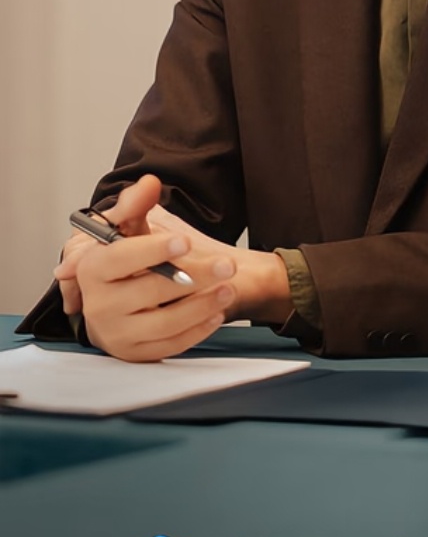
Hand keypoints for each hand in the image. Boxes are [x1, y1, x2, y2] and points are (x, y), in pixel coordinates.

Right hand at [53, 175, 291, 360]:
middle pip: (151, 290)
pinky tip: (216, 312)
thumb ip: (135, 204)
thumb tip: (149, 182)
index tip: (183, 242)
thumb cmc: (126, 261)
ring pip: (165, 322)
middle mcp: (99, 305)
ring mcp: (117, 333)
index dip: (153, 249)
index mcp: (92, 269)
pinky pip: (171, 345)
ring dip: (203, 305)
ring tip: (228, 287)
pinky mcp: (136, 354)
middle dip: (194, 276)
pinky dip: (198, 329)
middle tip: (226, 265)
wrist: (121, 301)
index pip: (121, 258)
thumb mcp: (126, 229)